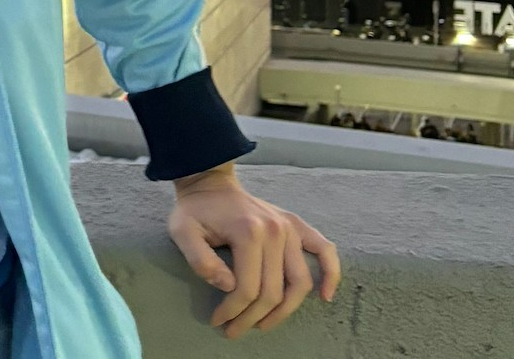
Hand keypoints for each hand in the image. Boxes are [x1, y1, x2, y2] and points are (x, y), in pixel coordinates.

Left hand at [167, 165, 340, 338]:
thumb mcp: (182, 232)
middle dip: (252, 318)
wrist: (210, 183)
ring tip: (264, 325)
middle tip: (234, 330)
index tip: (218, 320)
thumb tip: (229, 286)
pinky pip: (324, 250)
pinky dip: (330, 274)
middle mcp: (275, 230)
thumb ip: (201, 260)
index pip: (247, 288)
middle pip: (273, 291)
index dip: (233, 311)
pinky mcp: (297, 226)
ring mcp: (289, 228)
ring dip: (285, 311)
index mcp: (248, 232)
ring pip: (299, 282)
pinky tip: (325, 296)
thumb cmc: (195, 210)